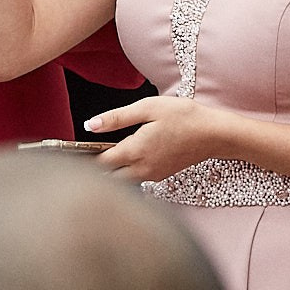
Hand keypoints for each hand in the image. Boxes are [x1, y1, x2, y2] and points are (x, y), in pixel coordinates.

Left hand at [88, 96, 229, 182]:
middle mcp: (141, 169)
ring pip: (122, 182)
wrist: (214, 134)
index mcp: (135, 151)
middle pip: (107, 179)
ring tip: (108, 153)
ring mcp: (152, 176)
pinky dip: (127, 173)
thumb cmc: (184, 117)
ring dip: (112, 173)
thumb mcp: (148, 108)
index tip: (75, 152)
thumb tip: (90, 124)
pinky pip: (136, 180)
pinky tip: (130, 156)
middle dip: (96, 170)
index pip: (99, 164)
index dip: (85, 159)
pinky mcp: (160, 176)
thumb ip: (117, 118)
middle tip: (89, 154)